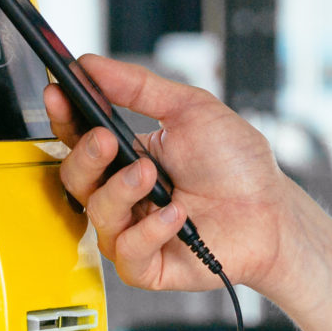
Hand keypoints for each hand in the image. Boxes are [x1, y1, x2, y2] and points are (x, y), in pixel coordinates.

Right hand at [47, 56, 298, 297]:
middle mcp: (124, 195)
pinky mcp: (149, 266)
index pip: (79, 138)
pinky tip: (178, 213)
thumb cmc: (237, 165)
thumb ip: (138, 87)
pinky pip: (127, 252)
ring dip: (121, 191)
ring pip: (97, 215)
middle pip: (75, 179)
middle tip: (105, 139)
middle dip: (85, 156)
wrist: (274, 212)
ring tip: (152, 174)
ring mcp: (134, 230)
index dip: (64, 117)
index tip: (57, 93)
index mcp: (128, 156)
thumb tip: (92, 64)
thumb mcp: (191, 110)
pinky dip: (150, 230)